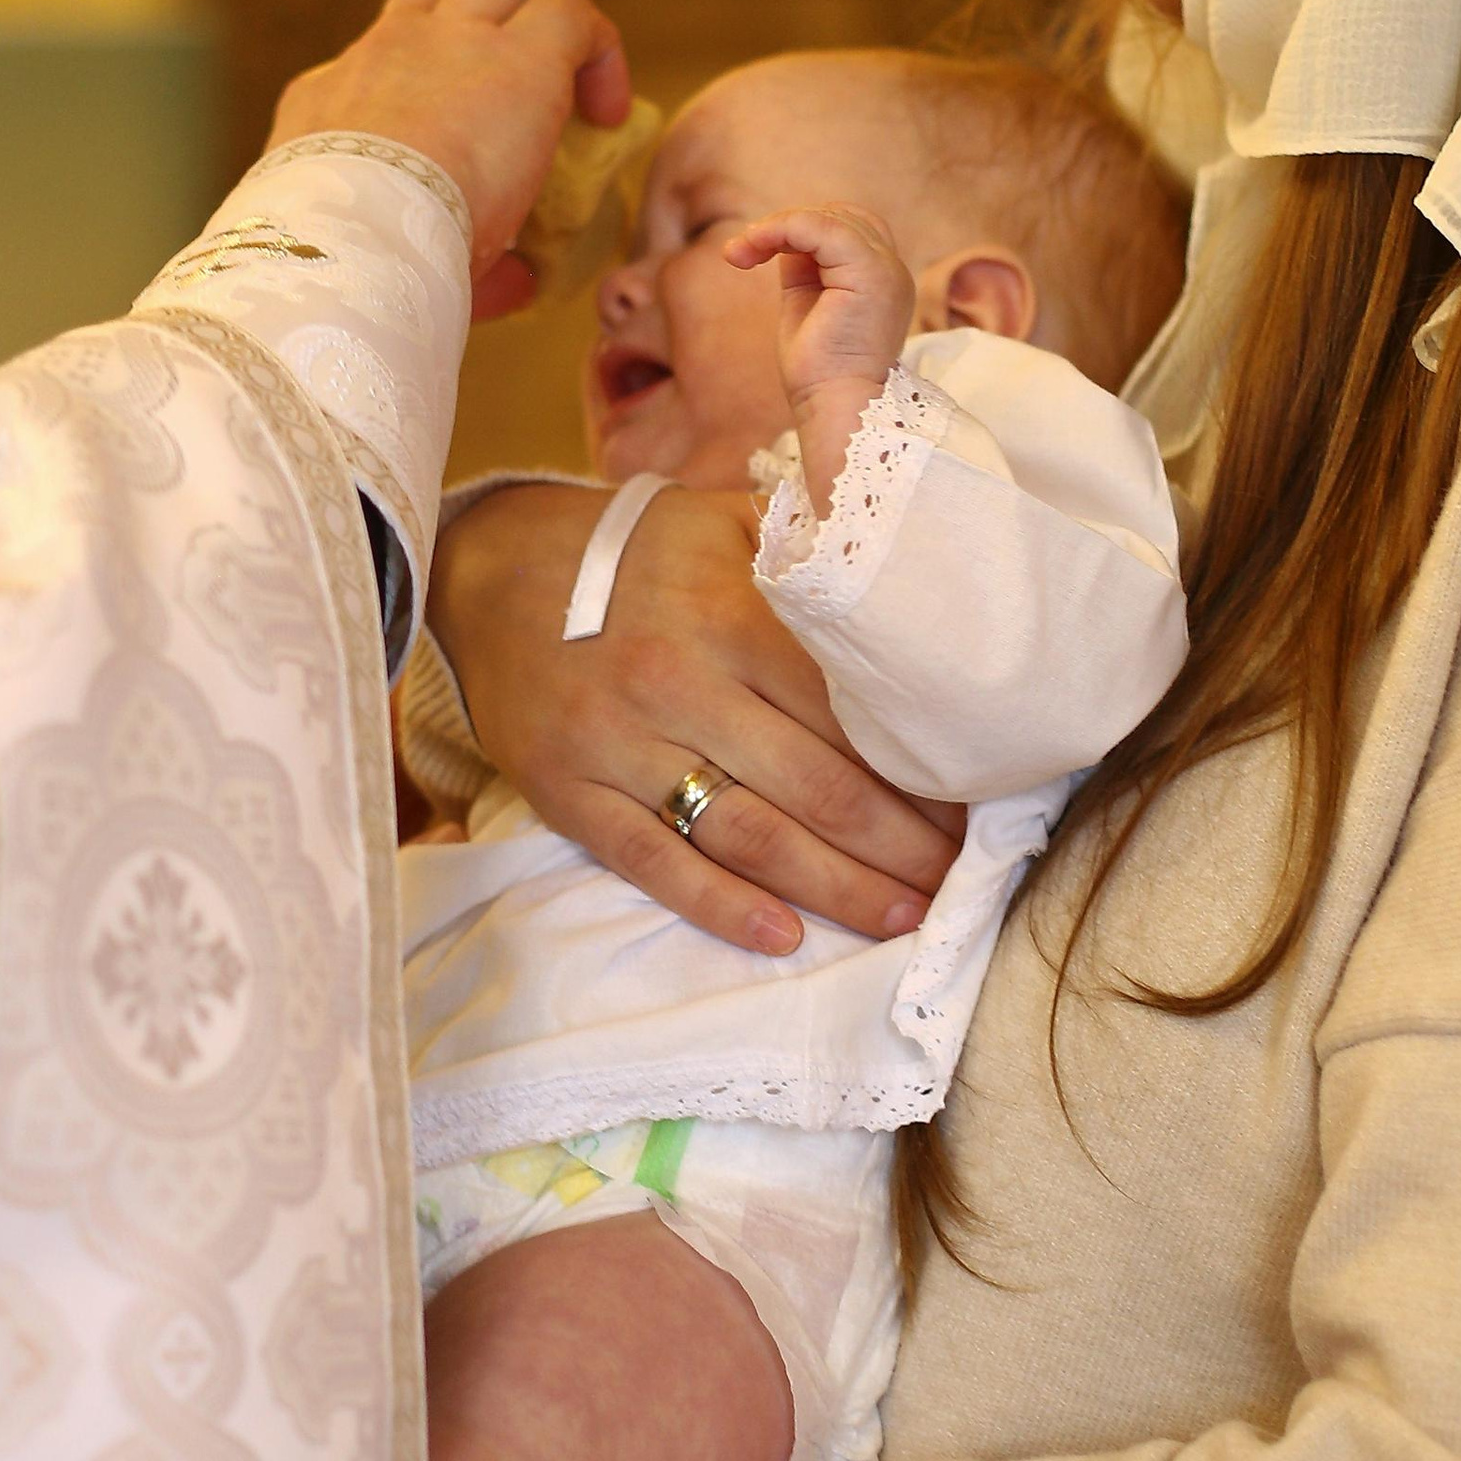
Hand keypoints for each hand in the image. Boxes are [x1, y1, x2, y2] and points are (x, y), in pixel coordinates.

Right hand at [268, 0, 628, 319]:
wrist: (354, 244)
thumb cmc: (358, 268)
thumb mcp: (386, 253)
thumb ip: (458, 261)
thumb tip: (517, 283)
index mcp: (336, 98)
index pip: (388, 48)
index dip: (438, 68)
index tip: (469, 128)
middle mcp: (391, 48)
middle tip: (534, 62)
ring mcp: (454, 39)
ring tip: (578, 66)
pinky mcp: (523, 57)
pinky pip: (573, 14)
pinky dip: (600, 50)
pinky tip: (609, 112)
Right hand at [427, 480, 962, 954]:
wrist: (490, 571)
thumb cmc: (634, 552)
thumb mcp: (725, 521)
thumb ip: (812, 552)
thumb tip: (916, 584)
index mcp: (730, 614)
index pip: (850, 714)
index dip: (919, 773)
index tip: (970, 814)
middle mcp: (678, 682)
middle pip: (816, 788)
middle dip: (899, 848)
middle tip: (954, 887)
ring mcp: (619, 745)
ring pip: (749, 836)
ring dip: (835, 890)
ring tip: (900, 920)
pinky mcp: (570, 795)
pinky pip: (656, 863)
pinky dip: (722, 908)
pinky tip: (784, 939)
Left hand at [726, 203, 913, 504]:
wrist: (834, 408)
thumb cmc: (818, 374)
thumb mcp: (806, 304)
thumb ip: (804, 267)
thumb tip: (784, 237)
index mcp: (880, 279)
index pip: (848, 227)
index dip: (802, 230)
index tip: (756, 254)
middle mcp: (892, 269)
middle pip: (840, 215)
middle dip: (788, 225)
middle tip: (744, 252)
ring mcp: (886, 269)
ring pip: (829, 217)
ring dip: (777, 226)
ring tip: (742, 252)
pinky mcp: (871, 273)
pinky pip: (822, 229)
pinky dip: (781, 229)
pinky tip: (752, 248)